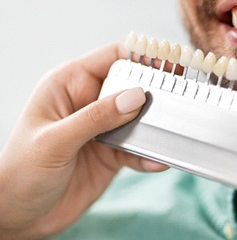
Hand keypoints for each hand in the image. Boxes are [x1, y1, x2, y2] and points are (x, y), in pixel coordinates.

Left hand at [0, 43, 167, 238]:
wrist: (19, 217)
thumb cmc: (19, 173)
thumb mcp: (55, 141)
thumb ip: (96, 117)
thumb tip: (136, 97)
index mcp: (69, 85)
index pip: (112, 57)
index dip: (142, 55)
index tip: (170, 60)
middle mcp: (89, 102)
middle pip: (132, 85)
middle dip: (156, 92)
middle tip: (180, 98)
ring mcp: (103, 128)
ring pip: (140, 117)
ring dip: (156, 126)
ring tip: (171, 132)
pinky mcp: (113, 153)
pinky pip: (139, 148)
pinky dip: (150, 154)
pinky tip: (157, 161)